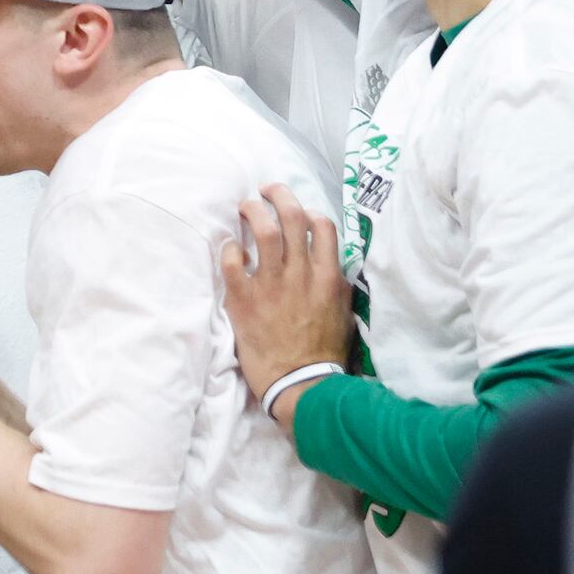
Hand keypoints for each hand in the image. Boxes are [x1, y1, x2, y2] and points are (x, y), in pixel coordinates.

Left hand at [218, 183, 353, 426]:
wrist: (301, 383)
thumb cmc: (324, 352)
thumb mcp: (343, 313)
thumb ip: (336, 284)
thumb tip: (332, 265)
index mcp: (328, 277)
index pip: (322, 226)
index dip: (308, 211)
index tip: (297, 210)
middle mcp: (301, 274)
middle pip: (291, 217)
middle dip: (278, 195)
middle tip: (265, 190)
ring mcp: (271, 285)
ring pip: (263, 231)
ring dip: (252, 212)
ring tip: (244, 207)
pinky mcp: (244, 299)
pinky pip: (232, 261)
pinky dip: (230, 249)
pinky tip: (230, 249)